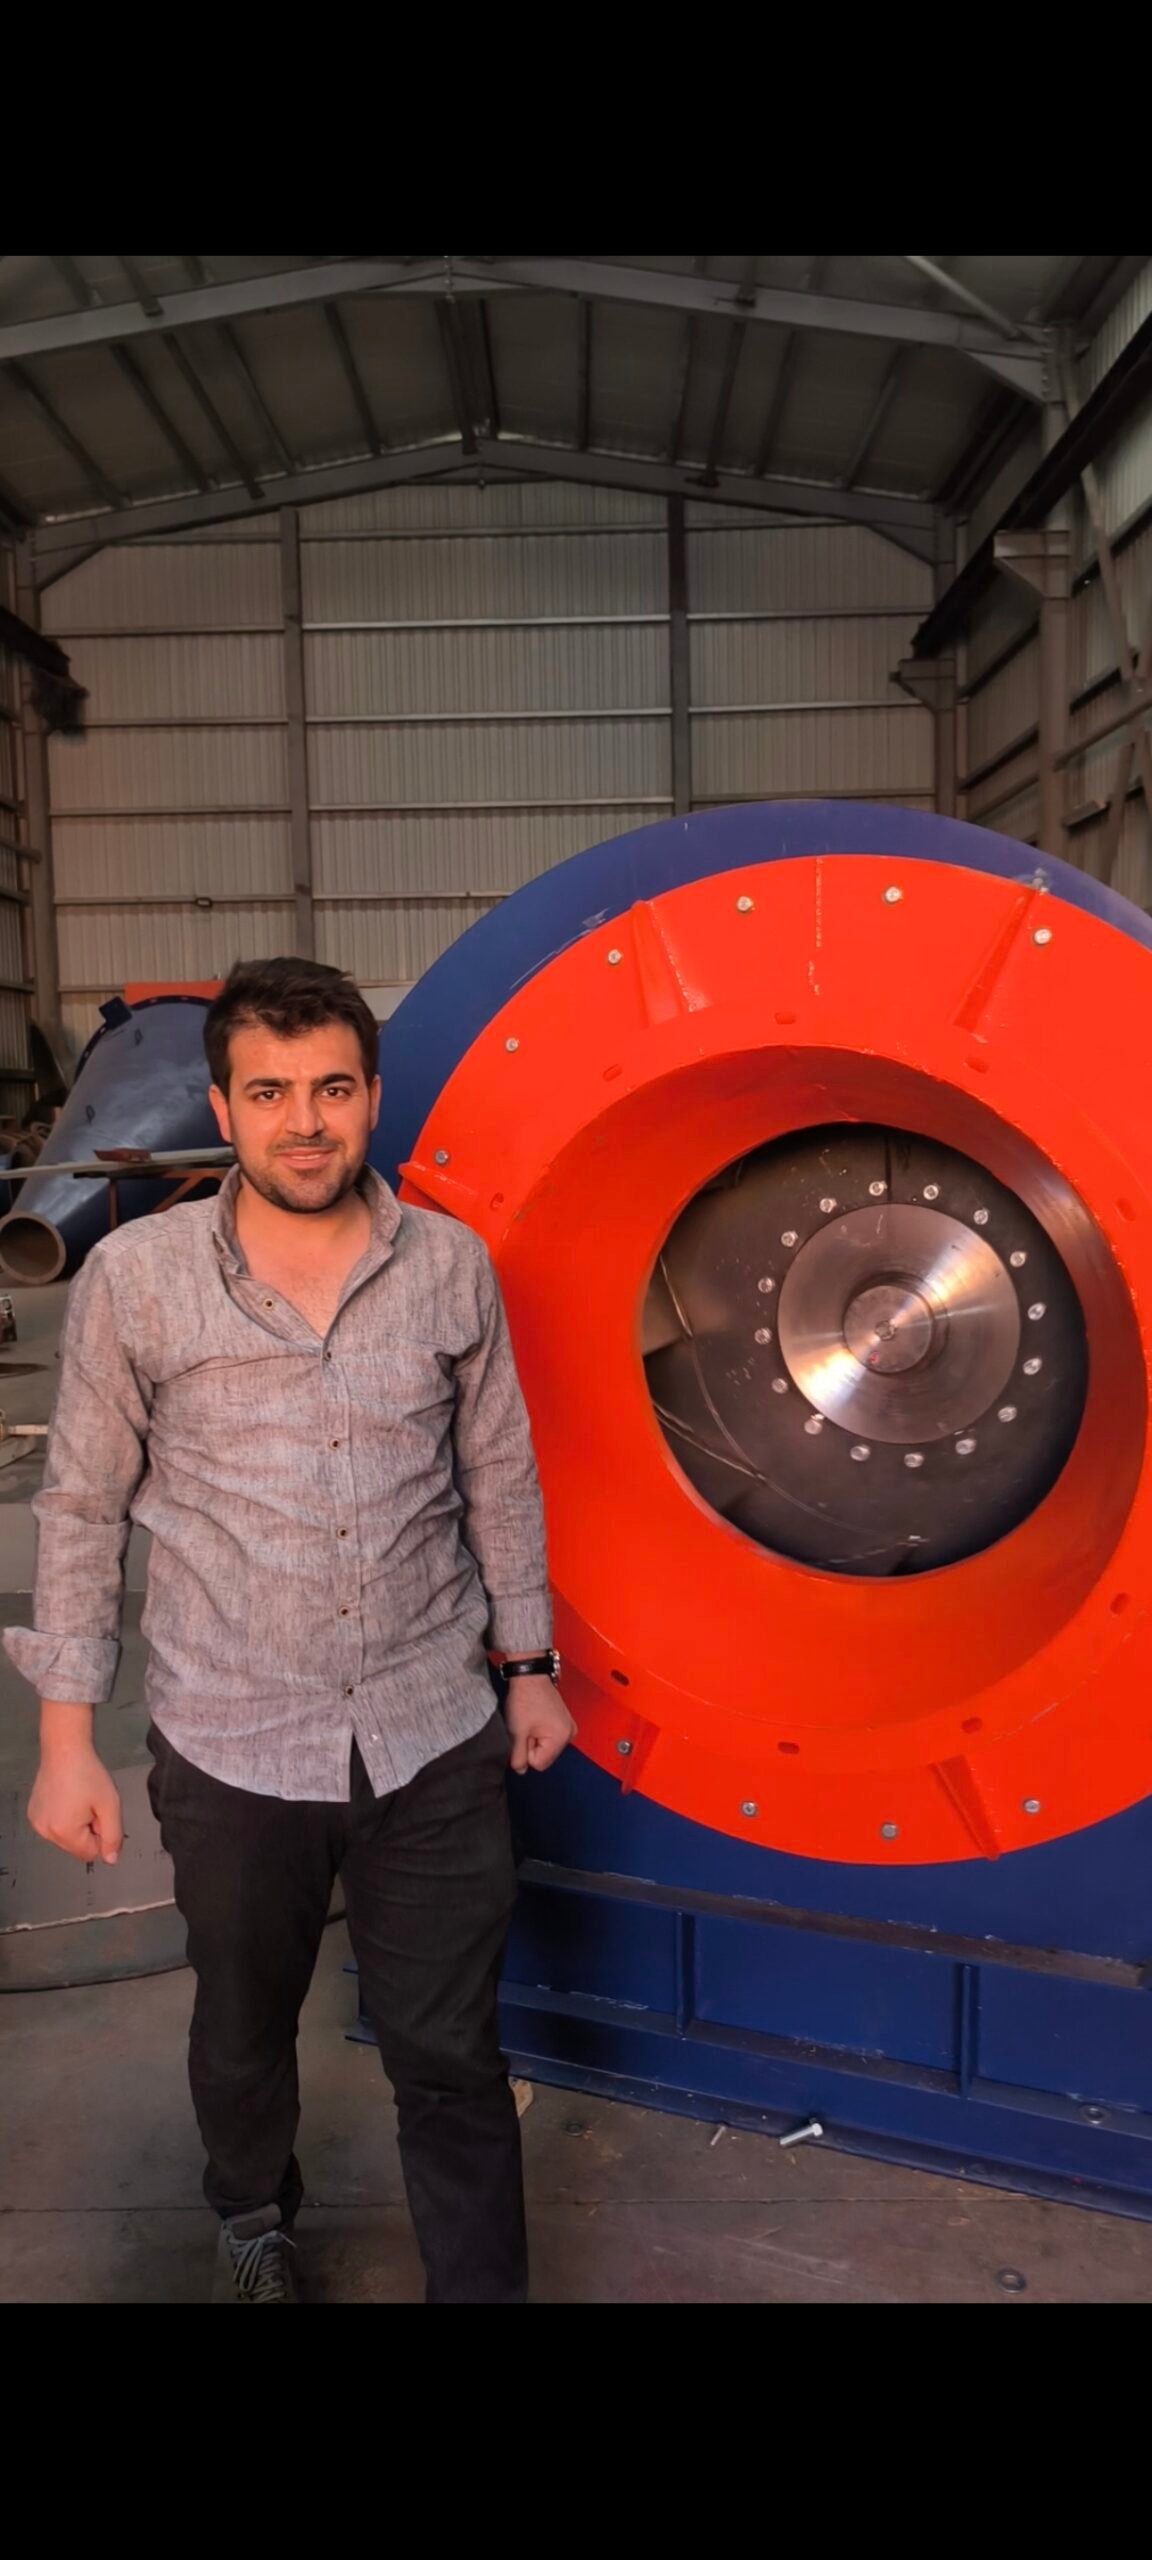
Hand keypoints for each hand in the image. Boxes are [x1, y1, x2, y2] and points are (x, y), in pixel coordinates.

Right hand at [29, 1740, 123, 1864]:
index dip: (101, 1834)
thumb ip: (113, 1836)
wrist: (65, 1750)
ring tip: (78, 1799)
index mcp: (64, 1832)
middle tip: (90, 1804)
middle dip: (88, 1830)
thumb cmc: (88, 1774)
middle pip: (77, 1847)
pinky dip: (64, 1818)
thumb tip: (111, 1860)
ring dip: (76, 1825)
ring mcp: (37, 1823)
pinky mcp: (33, 1814)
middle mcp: (46, 1832)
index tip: (99, 1813)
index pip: (90, 1853)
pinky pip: (55, 1827)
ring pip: (66, 1838)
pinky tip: (66, 1798)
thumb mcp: (110, 1805)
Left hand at [504, 1675, 575, 1774]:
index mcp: (561, 1738)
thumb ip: (518, 1756)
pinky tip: (535, 1719)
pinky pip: (549, 1737)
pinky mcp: (564, 1722)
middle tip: (526, 1726)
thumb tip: (520, 1770)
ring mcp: (568, 1727)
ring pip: (546, 1747)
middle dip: (531, 1745)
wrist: (529, 1676)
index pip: (538, 1763)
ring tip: (530, 1721)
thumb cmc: (525, 1699)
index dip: (526, 1750)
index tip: (525, 1732)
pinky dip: (540, 1732)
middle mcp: (569, 1735)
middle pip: (544, 1756)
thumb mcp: (517, 1732)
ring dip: (535, 1739)